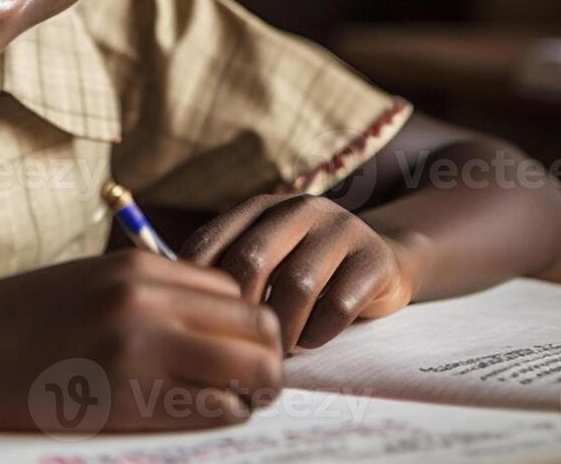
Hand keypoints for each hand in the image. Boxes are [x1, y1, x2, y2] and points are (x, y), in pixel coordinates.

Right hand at [0, 250, 283, 432]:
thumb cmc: (14, 323)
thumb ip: (147, 293)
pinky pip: (214, 407)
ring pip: (251, 366)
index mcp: (138, 267)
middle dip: (265, 356)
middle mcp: (147, 299)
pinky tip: (203, 416)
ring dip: (255, 388)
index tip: (232, 350)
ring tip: (237, 402)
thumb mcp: (88, 283)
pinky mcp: (127, 395)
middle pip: (256, 324)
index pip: (234, 291)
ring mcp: (140, 347)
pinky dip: (223, 415)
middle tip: (253, 382)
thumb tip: (208, 318)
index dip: (242, 325)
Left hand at [182, 194, 423, 353]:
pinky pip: (338, 302)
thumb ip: (228, 274)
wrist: (382, 264)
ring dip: (282, 328)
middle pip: (252, 260)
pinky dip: (319, 331)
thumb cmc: (306, 273)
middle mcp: (298, 209)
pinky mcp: (374, 258)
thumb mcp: (266, 262)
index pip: (210, 241)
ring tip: (278, 352)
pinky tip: (312, 340)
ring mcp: (340, 229)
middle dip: (241, 312)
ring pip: (296, 284)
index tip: (197, 327)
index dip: (197, 289)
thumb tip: (177, 312)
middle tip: (239, 347)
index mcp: (259, 208)